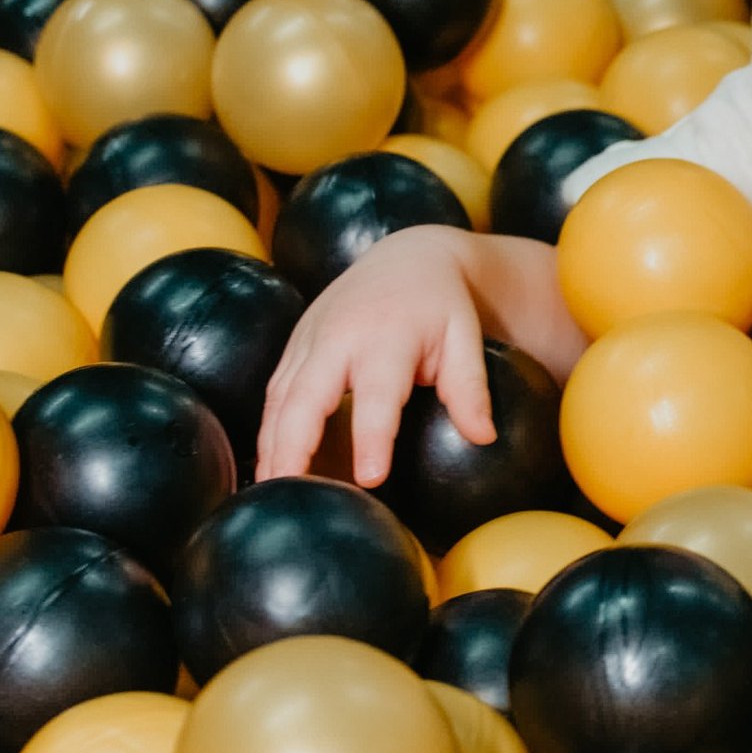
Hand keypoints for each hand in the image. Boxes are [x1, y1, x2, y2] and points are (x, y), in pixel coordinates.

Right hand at [257, 227, 492, 486]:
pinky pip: (275, 394)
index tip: (369, 478)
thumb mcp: (464, 338)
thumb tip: (483, 437)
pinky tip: (270, 467)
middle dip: (292, 447)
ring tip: (270, 493)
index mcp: (386, 336)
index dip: (371, 435)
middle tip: (287, 495)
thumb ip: (470, 388)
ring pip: (280, 399)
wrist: (406, 257)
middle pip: (305, 397)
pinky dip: (268, 432)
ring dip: (270, 446)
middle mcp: (337, 337)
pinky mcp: (294, 348)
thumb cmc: (440, 306)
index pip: (376, 393)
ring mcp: (309, 340)